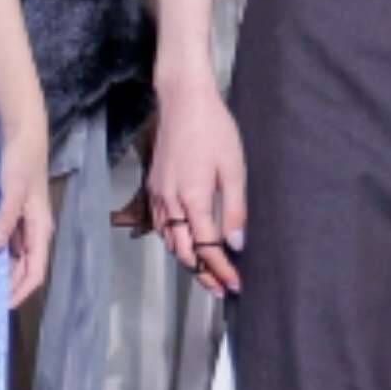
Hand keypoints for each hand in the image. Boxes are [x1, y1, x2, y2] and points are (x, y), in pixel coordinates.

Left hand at [0, 131, 48, 288]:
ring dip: (1, 271)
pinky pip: (6, 242)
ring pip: (15, 258)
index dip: (20, 292)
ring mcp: (24, 223)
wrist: (22, 134)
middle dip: (9, 286)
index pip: (35, 273)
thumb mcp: (13, 190)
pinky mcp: (13, 214)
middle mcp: (35, 231)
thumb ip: (5, 219)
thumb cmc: (21, 161)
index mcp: (41, 230)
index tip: (0, 306)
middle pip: (25, 269)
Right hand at [142, 74, 245, 294]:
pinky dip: (173, 240)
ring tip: (206, 271)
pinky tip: (185, 241)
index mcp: (193, 200)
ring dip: (186, 259)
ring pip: (169, 240)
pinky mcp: (154, 186)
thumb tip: (236, 244)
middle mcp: (170, 203)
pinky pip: (160, 225)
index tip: (235, 285)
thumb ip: (235, 210)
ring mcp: (158, 195)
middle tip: (221, 288)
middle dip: (202, 273)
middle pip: (183, 251)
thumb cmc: (213, 130)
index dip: (221, 270)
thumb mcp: (234, 169)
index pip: (207, 247)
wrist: (182, 101)